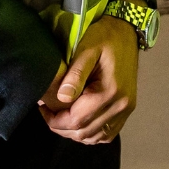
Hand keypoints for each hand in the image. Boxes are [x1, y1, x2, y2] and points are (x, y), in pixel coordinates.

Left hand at [38, 15, 138, 143]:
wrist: (127, 31)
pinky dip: (90, 133)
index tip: (42, 107)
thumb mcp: (86, 48)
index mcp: (110, 91)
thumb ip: (75, 74)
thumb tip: (62, 98)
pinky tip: (79, 122)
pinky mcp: (127, 110)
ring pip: (95, 137)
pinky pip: (107, 134)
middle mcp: (121, 105)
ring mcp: (126, 110)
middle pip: (84, 132)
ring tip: (60, 116)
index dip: (55, 120)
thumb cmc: (104, 36)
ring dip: (74, 132)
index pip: (77, 120)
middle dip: (61, 127)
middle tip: (47, 111)